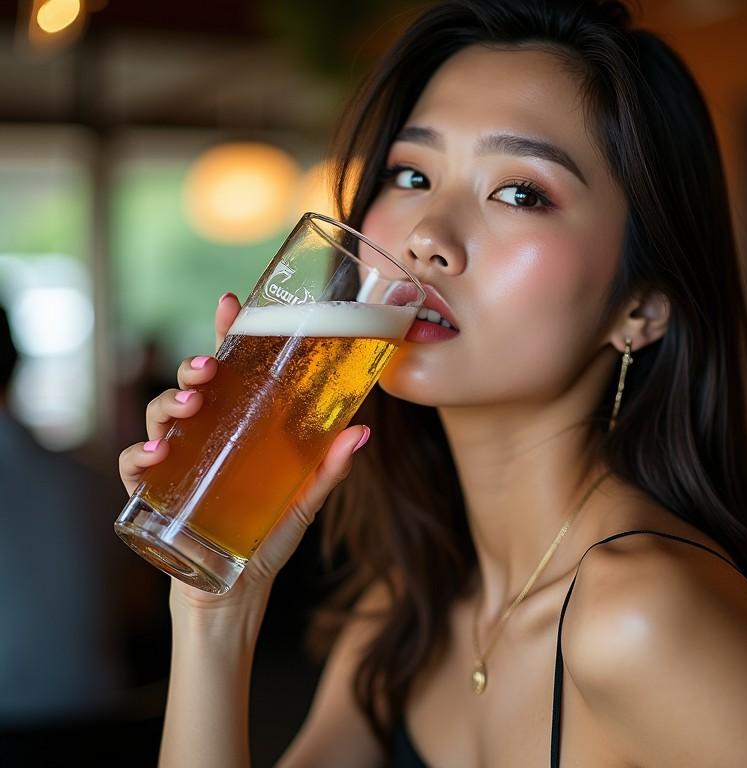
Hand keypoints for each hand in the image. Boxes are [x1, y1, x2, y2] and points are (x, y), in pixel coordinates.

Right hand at [118, 292, 369, 614]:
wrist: (233, 593)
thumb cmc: (266, 541)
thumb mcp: (305, 502)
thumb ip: (331, 469)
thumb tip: (363, 431)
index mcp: (240, 428)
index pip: (232, 372)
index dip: (227, 334)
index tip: (231, 303)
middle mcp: (206, 437)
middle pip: (192, 387)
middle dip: (194, 368)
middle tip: (208, 367)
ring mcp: (177, 463)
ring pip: (161, 417)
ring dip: (170, 403)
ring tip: (190, 405)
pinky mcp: (152, 494)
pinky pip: (136, 466)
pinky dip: (141, 455)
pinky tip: (158, 454)